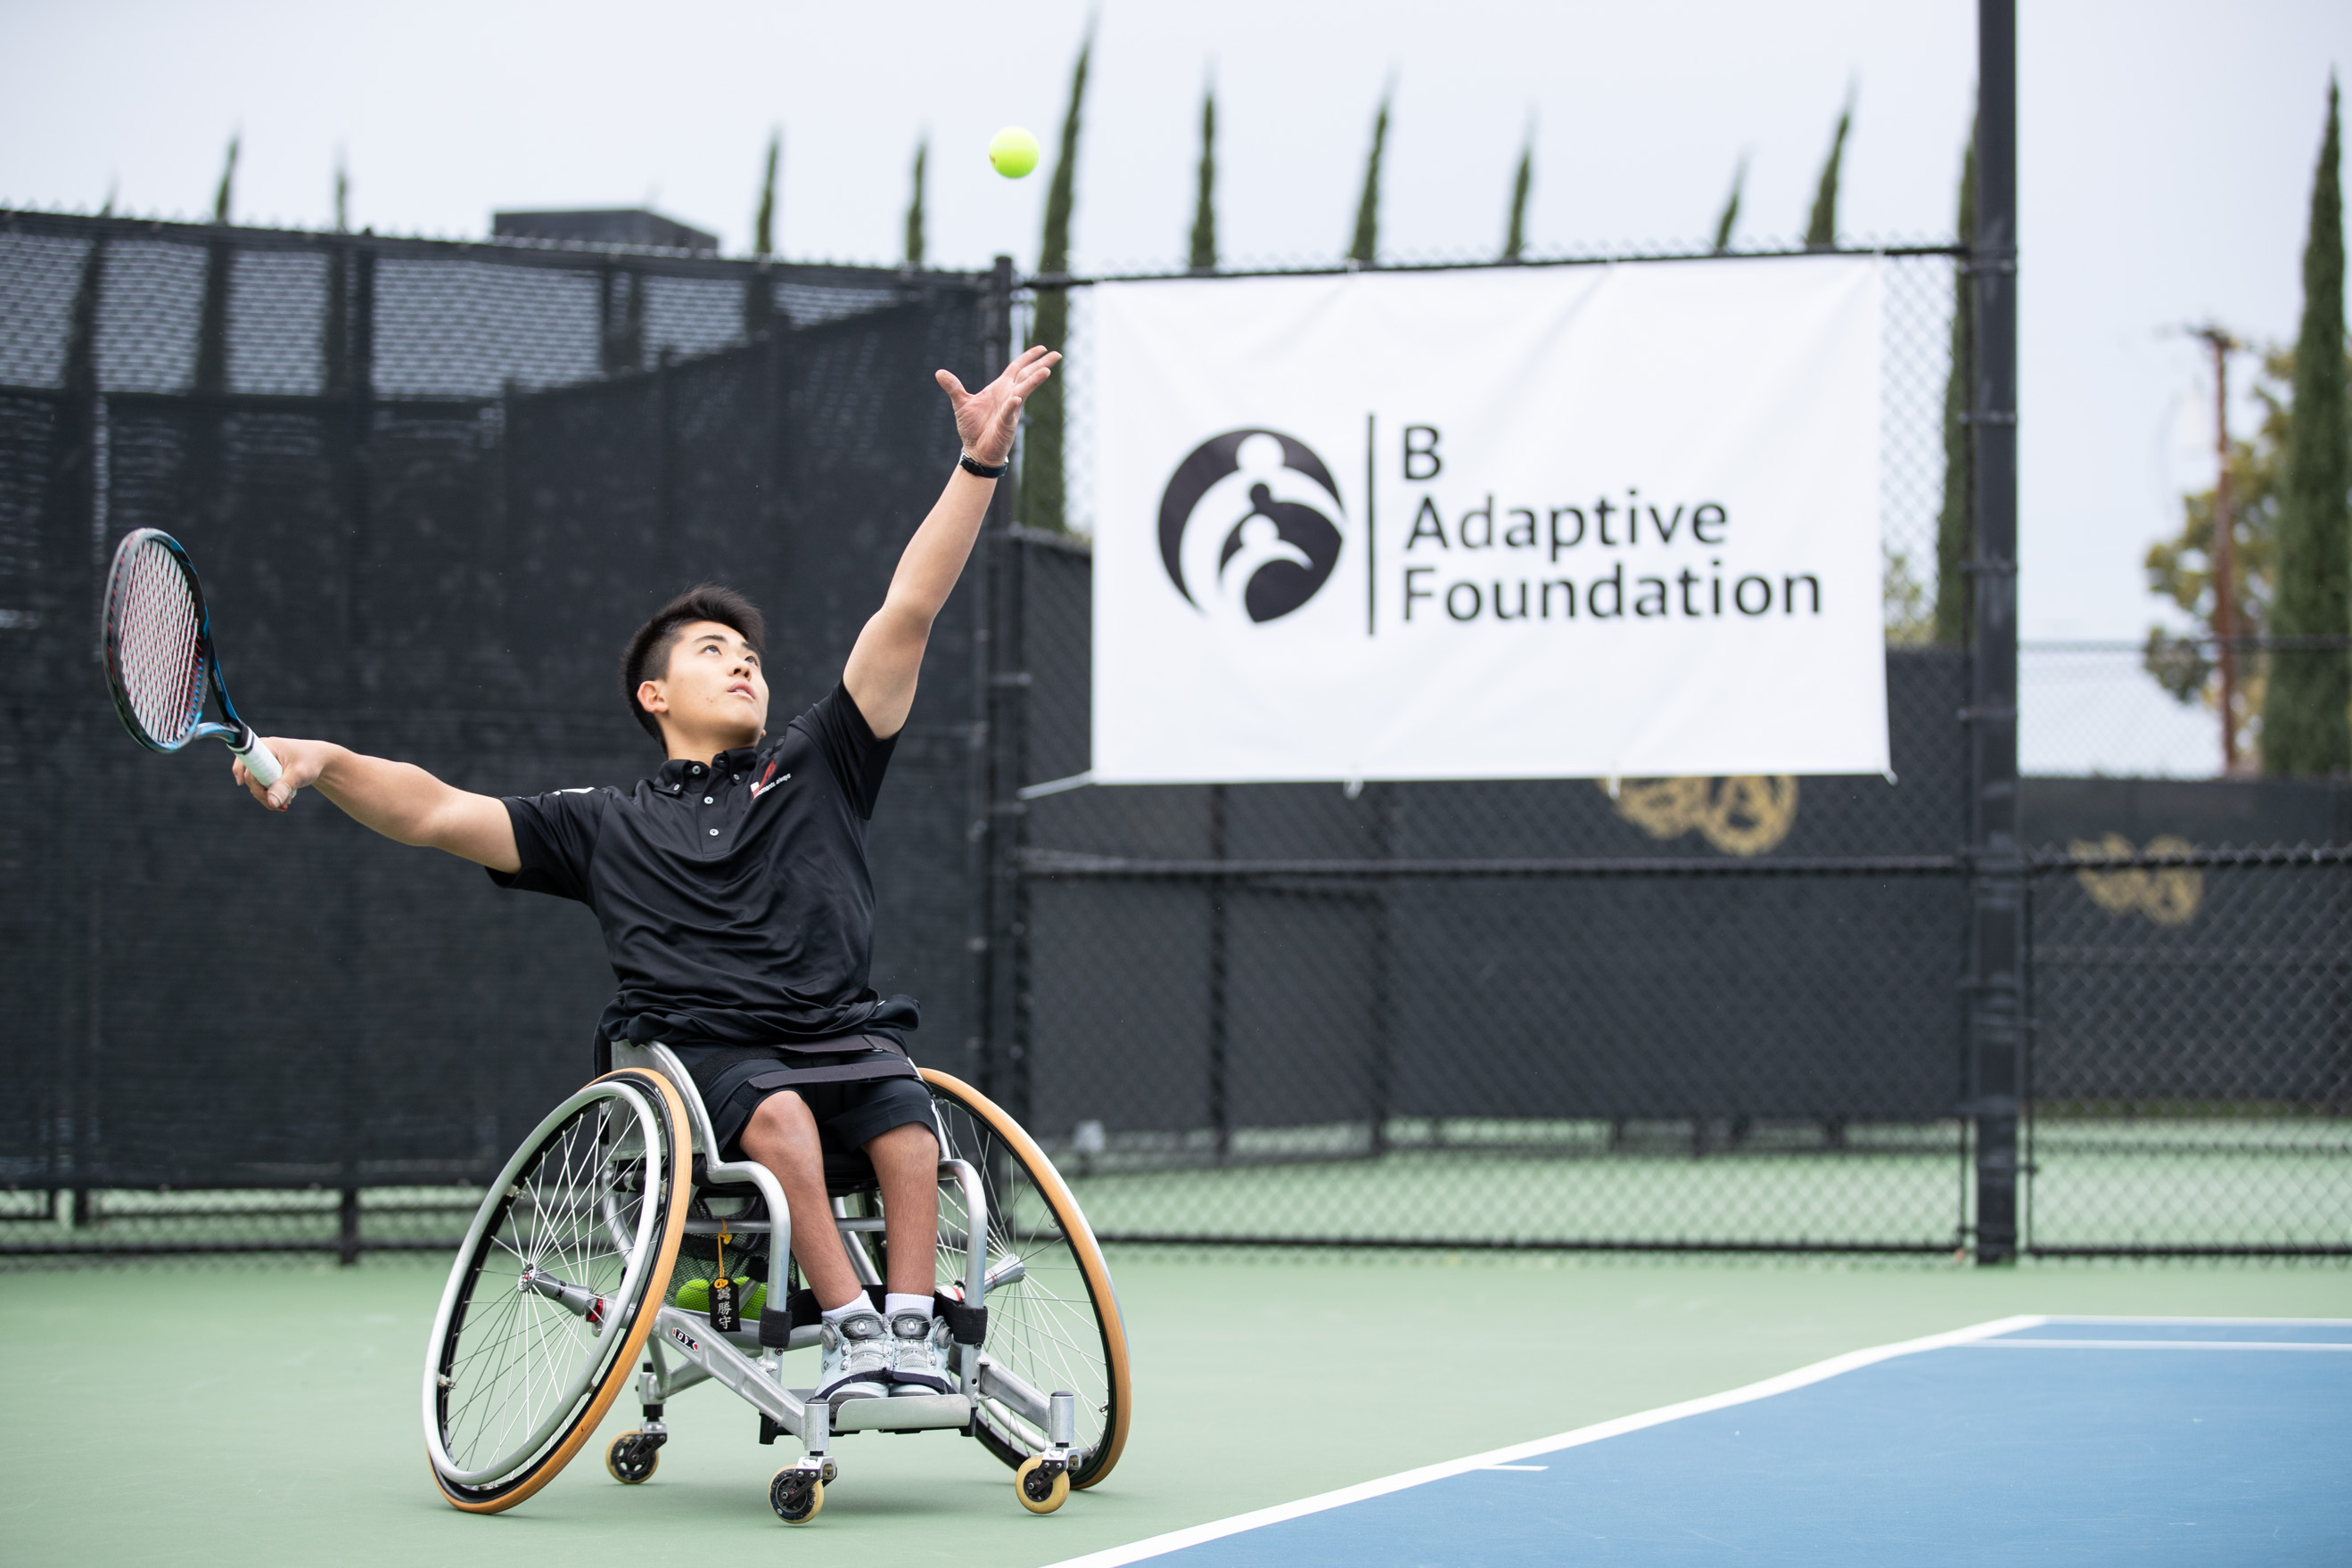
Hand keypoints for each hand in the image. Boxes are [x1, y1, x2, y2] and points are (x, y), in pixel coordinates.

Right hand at [233, 737, 331, 812]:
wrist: (321, 761)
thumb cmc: (311, 762)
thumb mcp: (299, 774)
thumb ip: (284, 787)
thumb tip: (271, 802)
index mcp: (266, 746)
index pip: (246, 760)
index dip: (240, 771)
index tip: (241, 783)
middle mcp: (260, 752)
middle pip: (250, 777)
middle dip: (263, 794)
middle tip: (281, 805)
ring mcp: (262, 763)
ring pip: (255, 785)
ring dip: (268, 797)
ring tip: (286, 804)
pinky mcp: (266, 772)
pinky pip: (261, 786)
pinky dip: (271, 796)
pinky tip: (284, 802)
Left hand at [935, 345, 1058, 468]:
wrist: (975, 450)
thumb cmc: (972, 427)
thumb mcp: (960, 403)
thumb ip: (953, 387)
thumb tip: (938, 372)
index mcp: (1001, 387)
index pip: (1017, 367)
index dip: (1029, 357)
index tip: (1042, 348)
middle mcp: (1010, 395)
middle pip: (1027, 375)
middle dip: (1041, 364)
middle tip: (1057, 354)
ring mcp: (1011, 409)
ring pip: (1024, 390)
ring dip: (1034, 381)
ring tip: (1046, 370)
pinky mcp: (1007, 423)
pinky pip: (1010, 412)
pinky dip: (1012, 405)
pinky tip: (1016, 398)